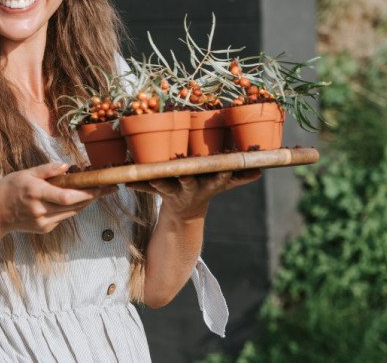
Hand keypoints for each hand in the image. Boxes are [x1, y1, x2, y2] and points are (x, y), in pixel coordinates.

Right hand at [0, 162, 116, 236]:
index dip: (88, 192)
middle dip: (94, 196)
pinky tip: (78, 198)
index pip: (68, 196)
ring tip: (99, 191)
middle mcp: (40, 210)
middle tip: (109, 187)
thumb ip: (47, 170)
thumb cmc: (9, 188)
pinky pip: (64, 216)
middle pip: (75, 206)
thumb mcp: (25, 173)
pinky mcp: (45, 229)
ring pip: (73, 212)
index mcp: (36, 193)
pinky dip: (73, 207)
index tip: (102, 186)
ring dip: (87, 202)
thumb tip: (67, 166)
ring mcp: (43, 223)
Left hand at [128, 169, 260, 220]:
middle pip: (191, 184)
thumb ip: (239, 178)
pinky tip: (127, 182)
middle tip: (186, 176)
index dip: (223, 175)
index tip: (225, 170)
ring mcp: (175, 192)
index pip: (218, 180)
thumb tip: (260, 172)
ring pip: (167, 187)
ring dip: (159, 183)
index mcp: (208, 185)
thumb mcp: (221, 185)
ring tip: (151, 179)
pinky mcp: (160, 192)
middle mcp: (192, 189)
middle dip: (189, 180)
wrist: (185, 215)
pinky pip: (147, 188)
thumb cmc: (204, 189)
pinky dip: (137, 185)